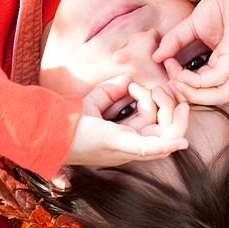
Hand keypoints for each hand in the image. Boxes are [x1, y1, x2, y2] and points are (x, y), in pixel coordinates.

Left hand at [64, 75, 189, 168]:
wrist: (46, 132)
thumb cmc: (68, 122)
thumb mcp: (94, 103)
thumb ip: (111, 91)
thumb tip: (129, 78)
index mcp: (128, 138)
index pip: (155, 120)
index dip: (152, 99)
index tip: (133, 84)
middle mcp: (132, 146)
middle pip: (166, 126)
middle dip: (171, 104)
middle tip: (159, 88)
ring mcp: (127, 147)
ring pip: (166, 133)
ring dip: (170, 110)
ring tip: (160, 92)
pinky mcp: (119, 144)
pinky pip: (150, 149)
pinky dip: (167, 145)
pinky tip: (181, 142)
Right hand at [152, 0, 228, 104]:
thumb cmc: (223, 4)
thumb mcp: (193, 26)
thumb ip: (175, 42)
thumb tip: (155, 57)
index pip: (208, 90)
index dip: (184, 87)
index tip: (166, 69)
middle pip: (215, 99)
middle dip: (187, 96)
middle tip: (168, 82)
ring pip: (219, 94)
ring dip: (192, 91)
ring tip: (174, 77)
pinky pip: (219, 77)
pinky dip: (197, 80)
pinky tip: (181, 70)